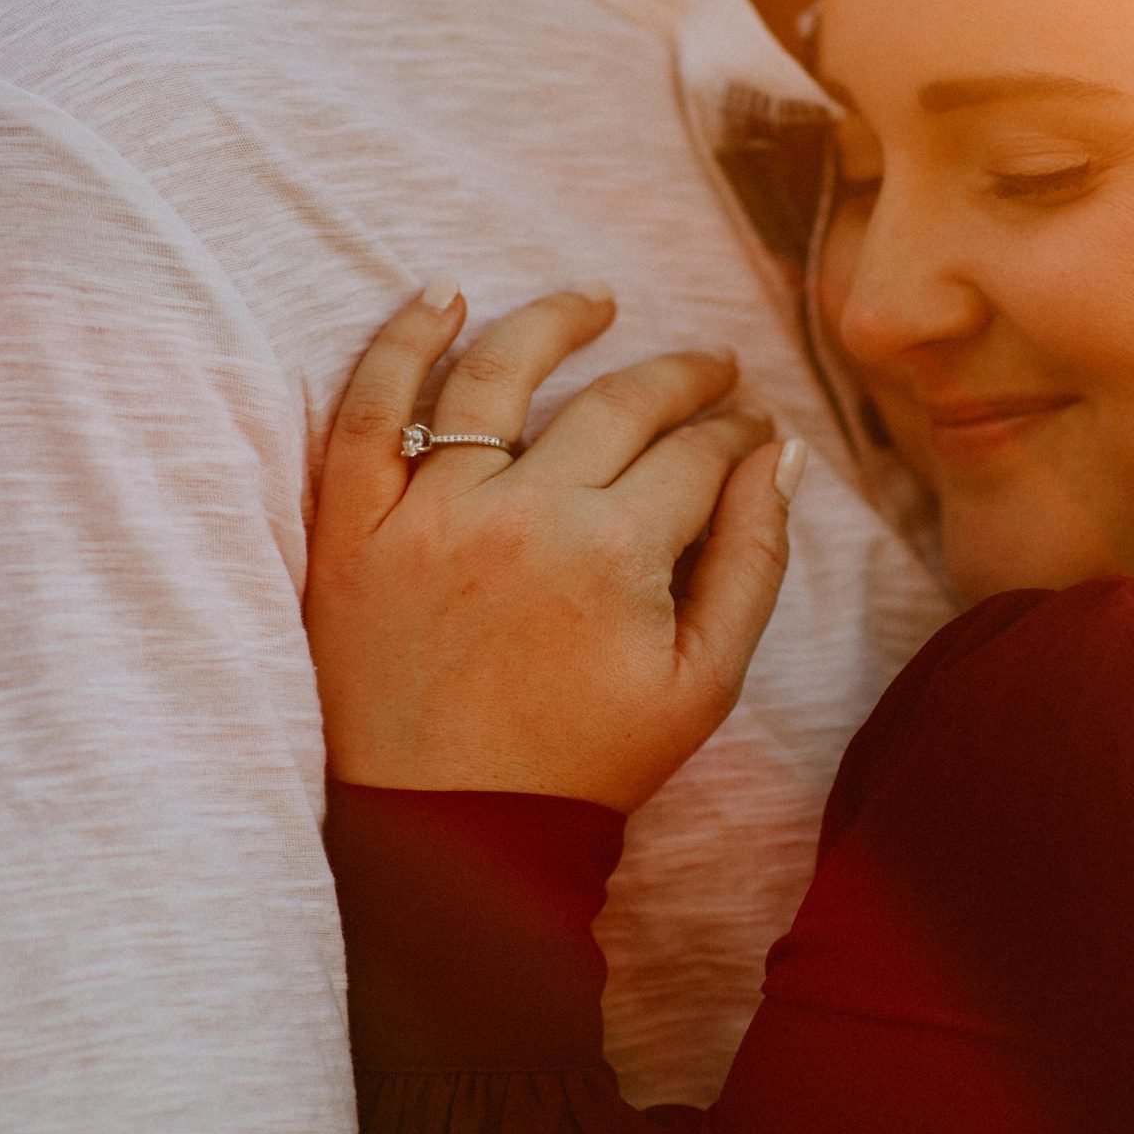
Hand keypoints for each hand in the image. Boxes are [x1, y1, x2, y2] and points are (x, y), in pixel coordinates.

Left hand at [305, 287, 804, 808]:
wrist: (449, 835)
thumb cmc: (584, 765)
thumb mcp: (703, 683)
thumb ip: (753, 561)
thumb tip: (780, 455)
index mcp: (613, 554)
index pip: (694, 452)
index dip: (735, 431)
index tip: (752, 427)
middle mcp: (520, 514)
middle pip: (614, 403)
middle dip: (680, 377)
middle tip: (710, 370)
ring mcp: (426, 514)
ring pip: (495, 375)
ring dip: (554, 323)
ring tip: (595, 303)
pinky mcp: (353, 528)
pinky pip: (369, 409)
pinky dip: (402, 342)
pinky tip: (443, 299)